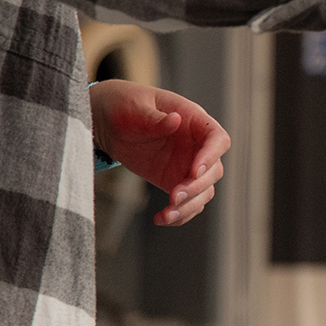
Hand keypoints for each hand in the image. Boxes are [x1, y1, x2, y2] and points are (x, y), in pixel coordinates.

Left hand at [89, 80, 229, 225]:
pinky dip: (178, 215)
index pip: (217, 138)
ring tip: (166, 214)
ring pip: (204, 191)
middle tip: (175, 196)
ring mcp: (186, 165)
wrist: (108, 122)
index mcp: (192, 120)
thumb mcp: (135, 108)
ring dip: (189, 206)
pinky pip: (187, 203)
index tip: (194, 171)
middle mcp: (195, 145)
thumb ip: (154, 117)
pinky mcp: (173, 181)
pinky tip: (160, 219)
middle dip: (197, 186)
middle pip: (214, 170)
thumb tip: (175, 120)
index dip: (212, 156)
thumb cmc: (124, 106)